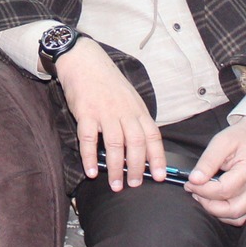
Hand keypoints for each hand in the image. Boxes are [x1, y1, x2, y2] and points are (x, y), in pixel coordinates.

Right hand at [56, 39, 162, 189]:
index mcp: (138, 110)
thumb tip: (142, 148)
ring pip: (115, 145)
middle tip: (134, 184)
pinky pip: (89, 139)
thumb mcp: (130, 99)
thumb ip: (136, 121)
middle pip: (136, 143)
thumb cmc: (108, 83)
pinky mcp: (85, 113)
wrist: (85, 62)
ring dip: (116, 168)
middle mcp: (124, 112)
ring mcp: (105, 112)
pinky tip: (91, 171)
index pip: (153, 136)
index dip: (158, 158)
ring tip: (115, 184)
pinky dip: (90, 157)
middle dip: (137, 168)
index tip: (160, 176)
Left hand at [186, 117, 245, 225]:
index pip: (223, 190)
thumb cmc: (241, 137)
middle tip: (195, 191)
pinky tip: (215, 202)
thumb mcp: (221, 142)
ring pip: (238, 216)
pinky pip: (242, 215)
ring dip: (217, 212)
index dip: (203, 189)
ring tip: (203, 197)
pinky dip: (226, 214)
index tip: (189, 183)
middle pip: (232, 209)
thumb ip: (207, 162)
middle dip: (208, 204)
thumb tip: (194, 179)